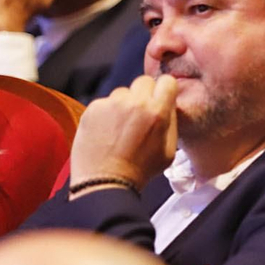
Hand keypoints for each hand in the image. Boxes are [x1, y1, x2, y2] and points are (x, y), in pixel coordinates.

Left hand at [70, 74, 178, 191]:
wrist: (105, 183)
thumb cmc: (139, 171)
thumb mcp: (169, 151)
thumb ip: (171, 123)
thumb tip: (169, 105)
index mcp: (158, 112)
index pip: (167, 81)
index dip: (164, 90)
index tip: (160, 98)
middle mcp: (135, 103)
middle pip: (143, 81)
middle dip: (143, 95)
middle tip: (139, 114)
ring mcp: (112, 104)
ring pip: (122, 93)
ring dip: (123, 105)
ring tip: (120, 128)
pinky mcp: (93, 109)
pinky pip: (104, 103)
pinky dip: (105, 114)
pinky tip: (106, 132)